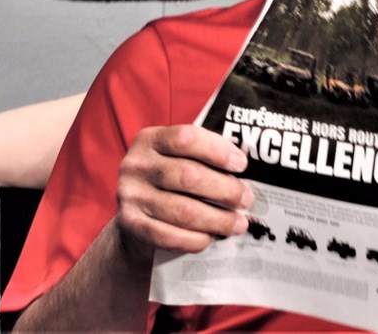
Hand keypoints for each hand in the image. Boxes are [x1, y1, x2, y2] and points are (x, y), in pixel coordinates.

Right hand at [113, 125, 254, 262]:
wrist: (134, 214)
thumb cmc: (169, 181)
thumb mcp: (178, 158)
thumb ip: (204, 156)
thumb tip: (243, 165)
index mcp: (151, 139)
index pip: (186, 138)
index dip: (218, 151)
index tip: (242, 165)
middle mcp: (136, 165)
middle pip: (188, 175)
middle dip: (225, 189)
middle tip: (246, 199)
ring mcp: (131, 195)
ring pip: (183, 210)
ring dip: (217, 219)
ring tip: (238, 223)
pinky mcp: (130, 224)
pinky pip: (169, 236)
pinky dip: (195, 239)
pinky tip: (211, 238)